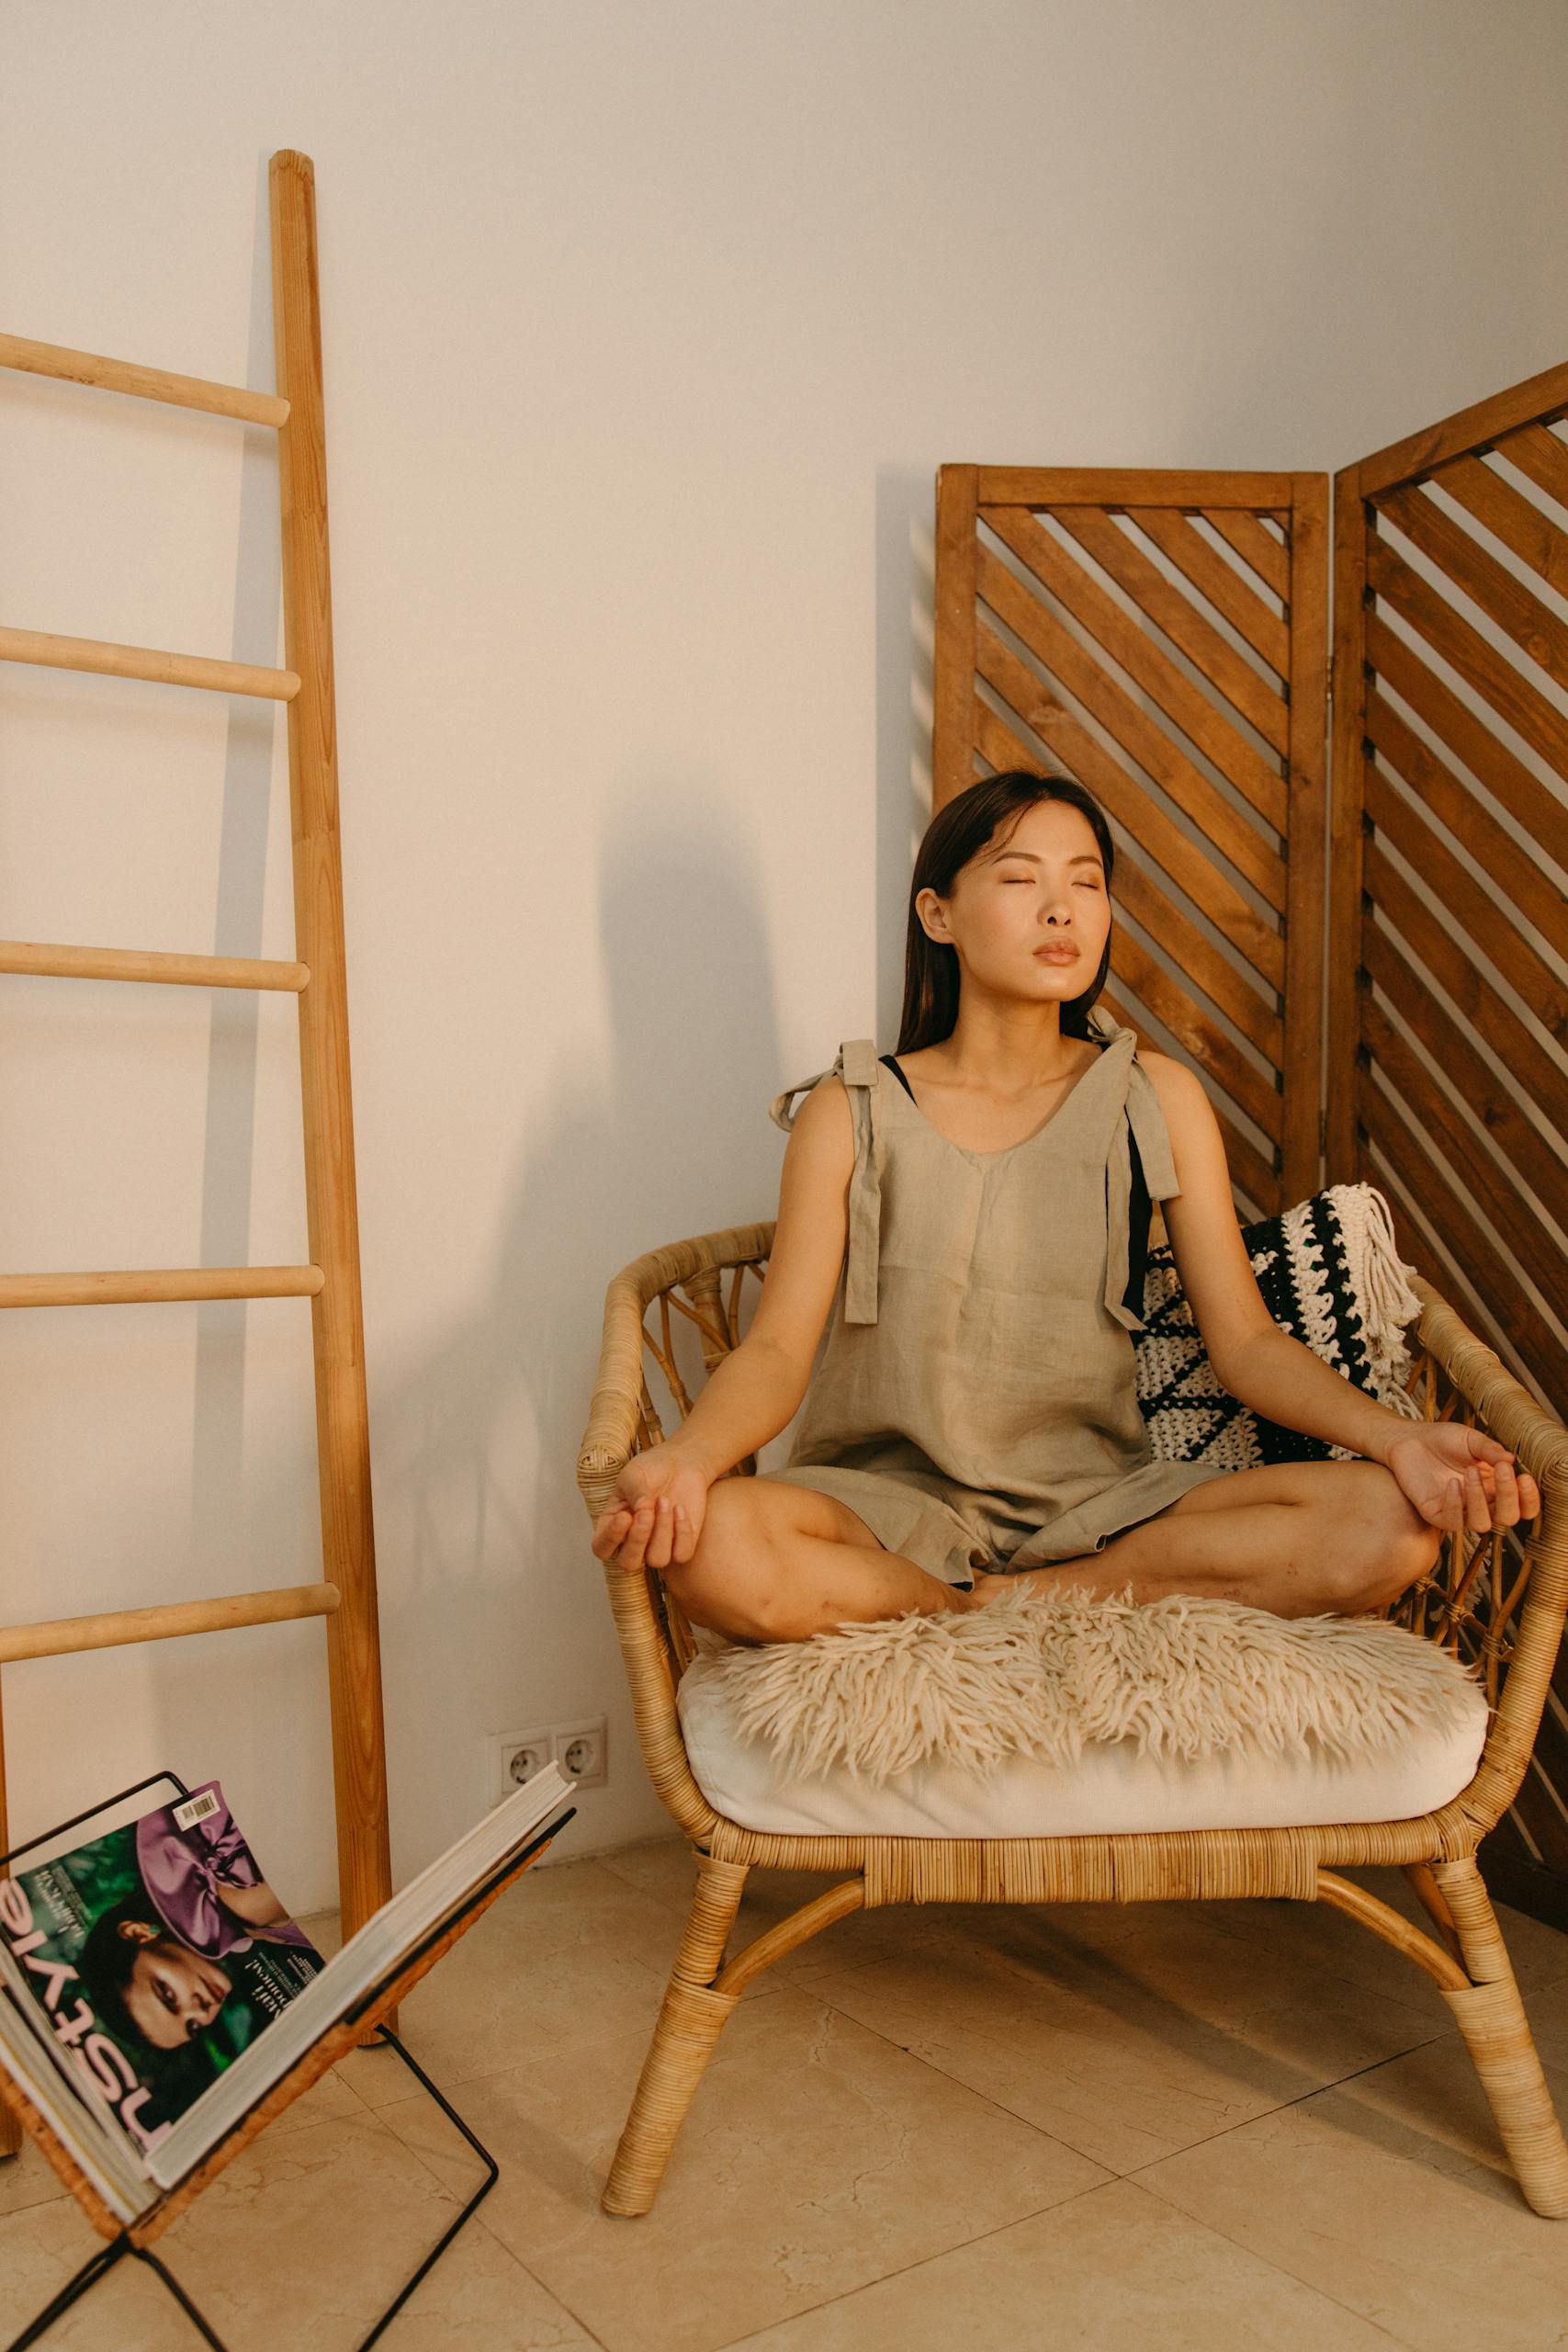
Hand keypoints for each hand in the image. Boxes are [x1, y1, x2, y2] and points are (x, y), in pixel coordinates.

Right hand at [590, 1442, 708, 1572]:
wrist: (679, 1464)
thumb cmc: (649, 1470)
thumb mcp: (635, 1476)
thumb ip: (635, 1494)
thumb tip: (643, 1511)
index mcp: (611, 1527)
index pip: (602, 1548)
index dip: (611, 1538)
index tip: (624, 1515)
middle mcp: (632, 1542)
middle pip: (628, 1563)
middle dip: (638, 1540)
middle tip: (646, 1513)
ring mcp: (657, 1546)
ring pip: (657, 1559)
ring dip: (662, 1530)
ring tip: (664, 1501)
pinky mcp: (681, 1545)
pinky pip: (681, 1554)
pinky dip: (682, 1532)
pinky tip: (679, 1508)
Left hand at [1384, 1424, 1540, 1535]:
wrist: (1409, 1439)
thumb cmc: (1444, 1440)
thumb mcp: (1471, 1440)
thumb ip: (1490, 1450)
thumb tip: (1511, 1460)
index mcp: (1496, 1488)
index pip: (1523, 1506)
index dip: (1529, 1498)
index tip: (1524, 1477)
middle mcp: (1482, 1504)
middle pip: (1508, 1518)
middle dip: (1509, 1496)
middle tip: (1502, 1469)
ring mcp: (1459, 1511)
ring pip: (1482, 1524)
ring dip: (1480, 1499)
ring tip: (1470, 1471)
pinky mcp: (1436, 1514)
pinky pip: (1453, 1522)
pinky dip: (1456, 1504)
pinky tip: (1453, 1483)